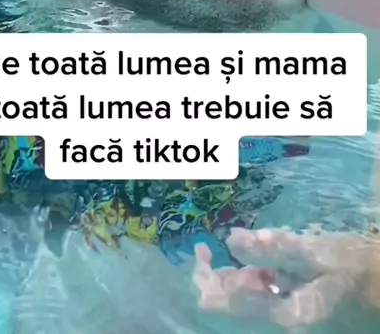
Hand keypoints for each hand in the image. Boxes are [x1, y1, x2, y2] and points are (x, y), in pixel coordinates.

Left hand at [193, 227, 378, 328]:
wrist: (376, 288)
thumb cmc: (349, 267)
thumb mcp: (313, 252)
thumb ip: (272, 248)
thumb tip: (231, 239)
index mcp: (279, 316)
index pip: (220, 305)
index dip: (203, 277)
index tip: (202, 248)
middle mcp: (274, 326)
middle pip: (223, 307)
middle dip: (212, 276)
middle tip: (207, 248)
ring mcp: (278, 322)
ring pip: (236, 304)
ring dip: (228, 277)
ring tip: (233, 254)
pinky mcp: (283, 314)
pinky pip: (252, 300)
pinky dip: (245, 280)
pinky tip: (255, 264)